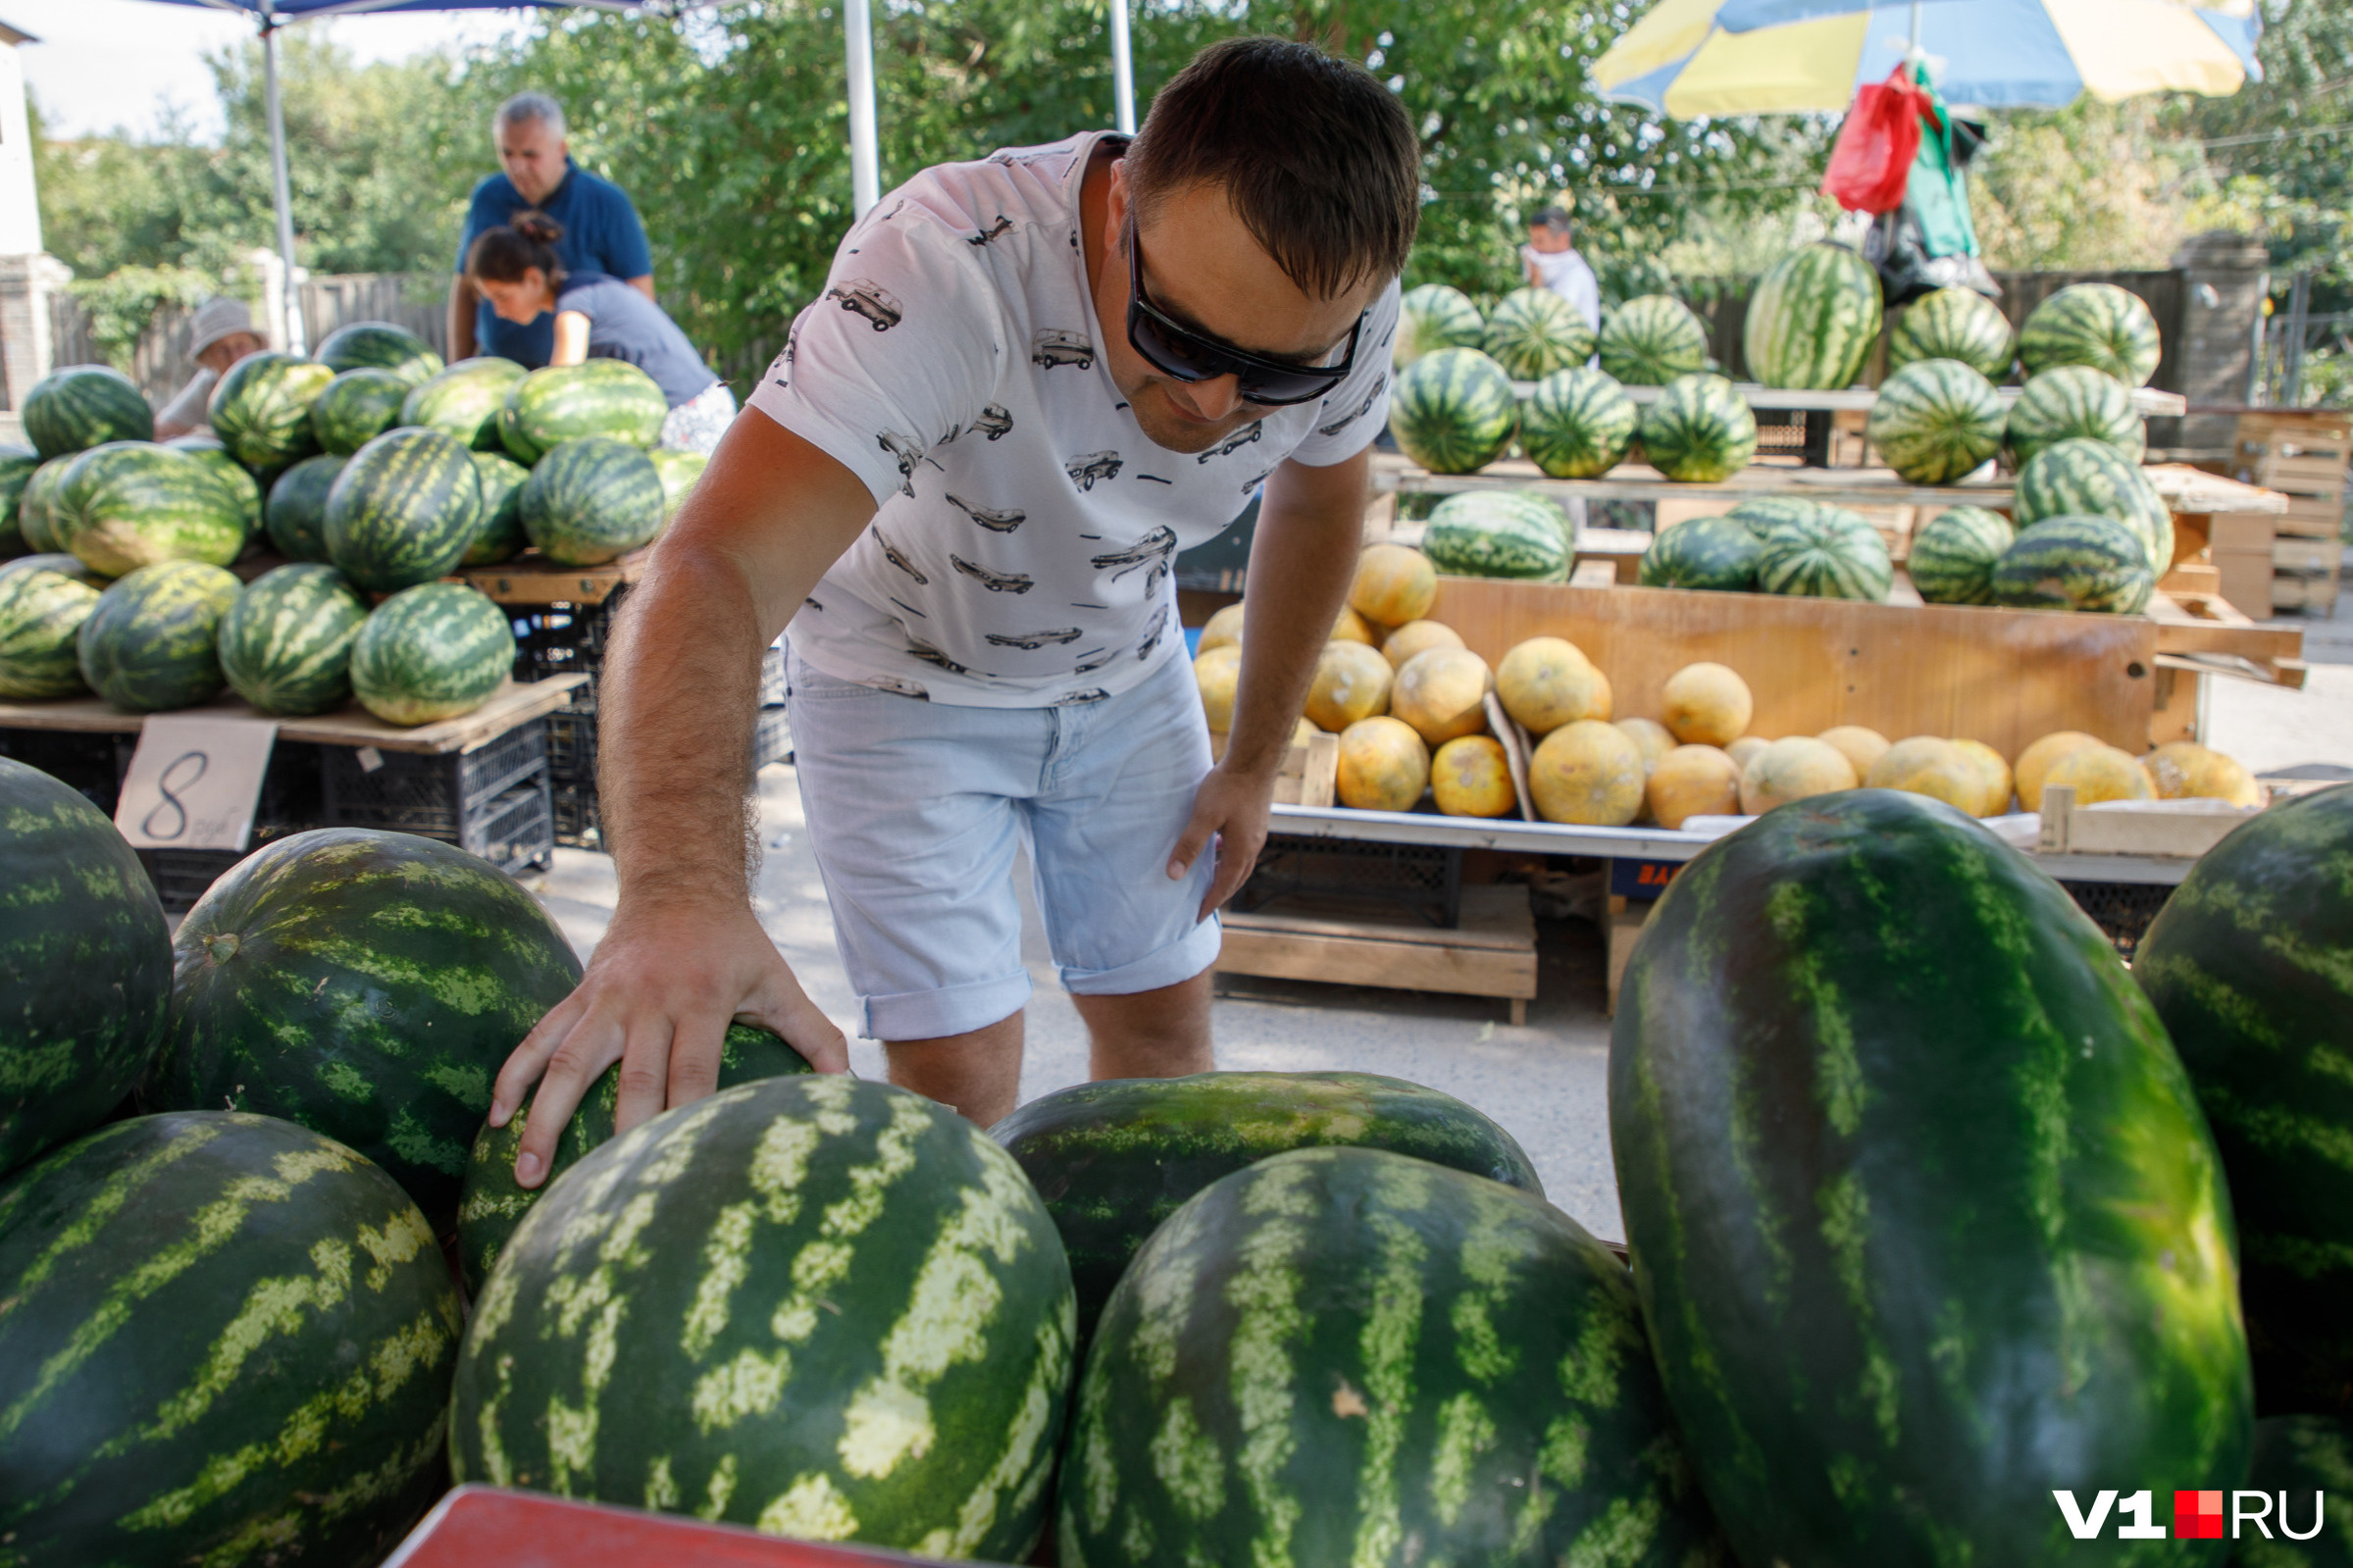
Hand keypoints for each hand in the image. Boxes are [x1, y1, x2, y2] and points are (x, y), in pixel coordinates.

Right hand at [489, 898, 848, 1186]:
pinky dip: (512, 1077)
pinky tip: (496, 1121)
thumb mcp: (780, 983)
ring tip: (526, 1173)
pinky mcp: (578, 994)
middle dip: (613, 1137)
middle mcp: (648, 1001)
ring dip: (543, 1119)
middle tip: (597, 1198)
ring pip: (565, 1062)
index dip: (681, 1121)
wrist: (681, 881)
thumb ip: (815, 1037)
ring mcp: (606, 998)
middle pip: (628, 1079)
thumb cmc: (738, 945)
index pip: (691, 1073)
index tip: (671, 1173)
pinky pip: (537, 1038)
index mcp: (702, 1002)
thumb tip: (850, 1092)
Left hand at [1168, 761, 1277, 921]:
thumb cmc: (1228, 786)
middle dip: (1220, 895)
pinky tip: (1217, 847)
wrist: (1255, 760)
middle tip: (1203, 906)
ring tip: (1209, 882)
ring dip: (1226, 876)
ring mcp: (1256, 833)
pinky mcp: (1255, 821)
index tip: (1197, 917)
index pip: (1224, 886)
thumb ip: (1189, 845)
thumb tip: (1174, 874)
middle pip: (1236, 880)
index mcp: (1241, 850)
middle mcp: (1253, 846)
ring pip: (1241, 865)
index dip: (1210, 902)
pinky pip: (1242, 849)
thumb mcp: (1204, 816)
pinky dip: (1229, 857)